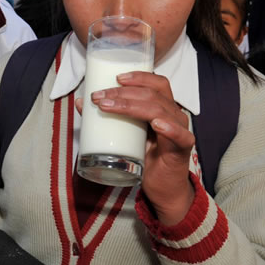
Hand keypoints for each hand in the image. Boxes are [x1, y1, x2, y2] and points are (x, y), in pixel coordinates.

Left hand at [89, 72, 194, 225]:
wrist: (161, 187)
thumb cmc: (145, 157)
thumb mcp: (124, 135)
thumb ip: (107, 117)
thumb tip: (81, 102)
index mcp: (162, 108)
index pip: (156, 84)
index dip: (138, 77)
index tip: (115, 78)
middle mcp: (173, 115)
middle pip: (152, 94)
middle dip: (122, 93)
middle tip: (99, 97)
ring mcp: (180, 130)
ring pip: (160, 110)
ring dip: (131, 106)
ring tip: (108, 107)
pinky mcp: (182, 149)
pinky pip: (180, 136)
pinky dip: (169, 128)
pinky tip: (156, 124)